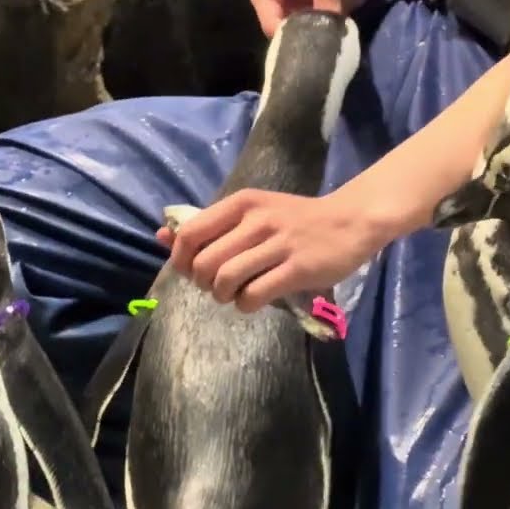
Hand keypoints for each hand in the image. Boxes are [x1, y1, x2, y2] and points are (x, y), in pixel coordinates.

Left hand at [155, 188, 385, 312]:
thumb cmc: (294, 219)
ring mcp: (278, 244)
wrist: (349, 221)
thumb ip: (208, 225)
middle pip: (205, 262)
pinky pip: (255, 295)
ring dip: (223, 295)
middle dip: (203, 283)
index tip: (191, 270)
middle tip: (217, 286)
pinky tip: (253, 301)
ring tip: (233, 295)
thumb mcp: (250, 213)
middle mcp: (256, 220)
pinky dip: (246, 305)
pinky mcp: (297, 268)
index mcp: (241, 203)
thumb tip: (160, 236)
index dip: (181, 259)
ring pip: (226, 279)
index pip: (190, 233)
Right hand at [249, 0, 374, 36]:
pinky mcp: (323, 12)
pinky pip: (327, 31)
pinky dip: (336, 34)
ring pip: (309, 37)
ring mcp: (303, 11)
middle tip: (326, 48)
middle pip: (289, 36)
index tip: (312, 44)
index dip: (290, 39)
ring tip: (337, 43)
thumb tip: (331, 35)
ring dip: (323, 39)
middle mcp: (281, 6)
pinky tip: (345, 34)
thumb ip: (323, 1)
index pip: (271, 26)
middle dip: (308, 42)